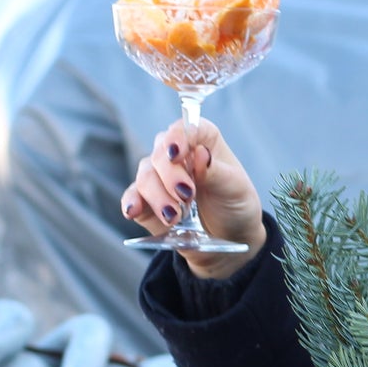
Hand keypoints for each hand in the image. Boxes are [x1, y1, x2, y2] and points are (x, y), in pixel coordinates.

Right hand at [121, 117, 265, 278]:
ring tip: (174, 216)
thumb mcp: (235, 189)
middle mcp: (178, 154)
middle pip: (161, 153)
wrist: (230, 238)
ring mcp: (160, 176)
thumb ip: (216, 172)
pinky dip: (132, 203)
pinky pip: (133, 196)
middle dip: (170, 175)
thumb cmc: (236, 205)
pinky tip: (133, 211)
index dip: (178, 138)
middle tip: (186, 195)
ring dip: (158, 196)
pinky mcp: (148, 200)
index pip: (186, 128)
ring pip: (146, 176)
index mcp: (203, 141)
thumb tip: (201, 154)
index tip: (176, 154)